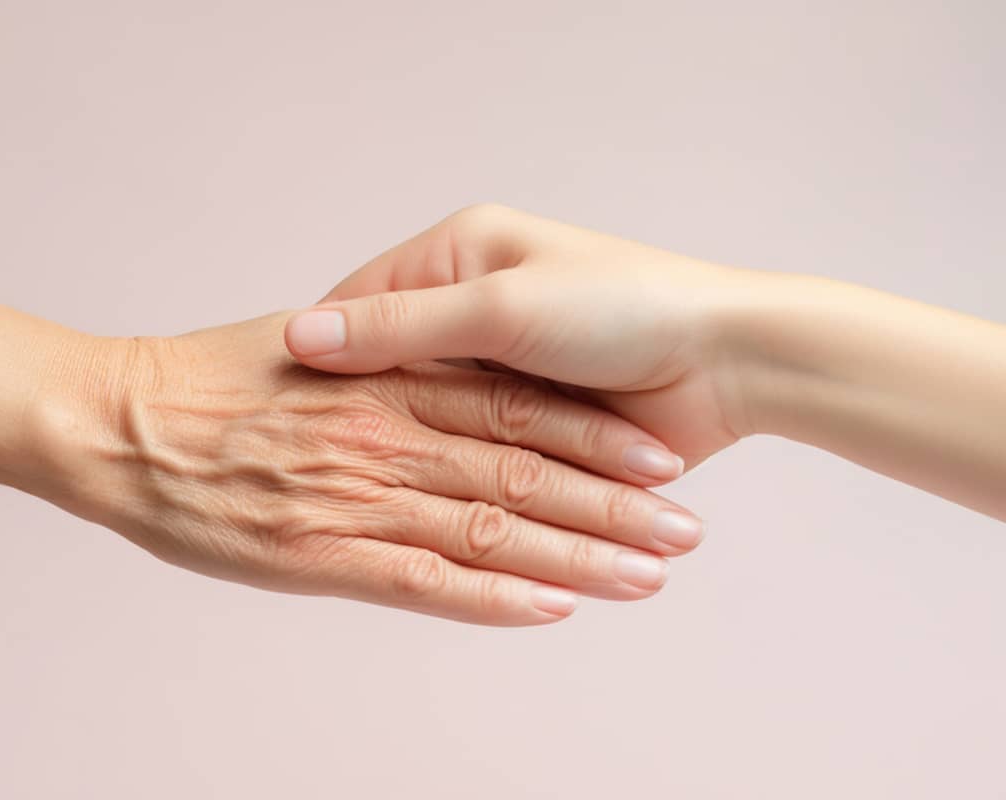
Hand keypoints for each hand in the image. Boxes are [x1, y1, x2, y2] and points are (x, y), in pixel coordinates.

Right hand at [34, 313, 704, 625]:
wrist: (114, 420)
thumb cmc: (204, 375)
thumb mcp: (304, 338)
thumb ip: (382, 349)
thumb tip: (447, 363)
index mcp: (392, 369)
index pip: (514, 400)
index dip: (592, 432)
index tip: (656, 458)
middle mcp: (389, 425)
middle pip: (523, 463)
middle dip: (612, 504)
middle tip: (685, 533)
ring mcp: (359, 490)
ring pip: (490, 521)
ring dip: (575, 555)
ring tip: (648, 579)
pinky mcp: (325, 551)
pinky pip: (424, 578)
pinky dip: (490, 594)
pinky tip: (549, 607)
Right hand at [284, 204, 756, 468]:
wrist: (729, 361)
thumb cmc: (623, 308)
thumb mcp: (501, 307)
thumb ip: (403, 325)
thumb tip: (301, 336)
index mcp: (458, 259)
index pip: (362, 306)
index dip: (325, 356)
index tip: (285, 408)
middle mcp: (472, 313)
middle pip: (393, 370)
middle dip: (363, 415)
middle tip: (313, 464)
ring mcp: (500, 374)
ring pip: (434, 421)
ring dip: (412, 455)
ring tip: (363, 500)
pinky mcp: (530, 427)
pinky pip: (478, 461)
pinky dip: (462, 485)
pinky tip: (423, 509)